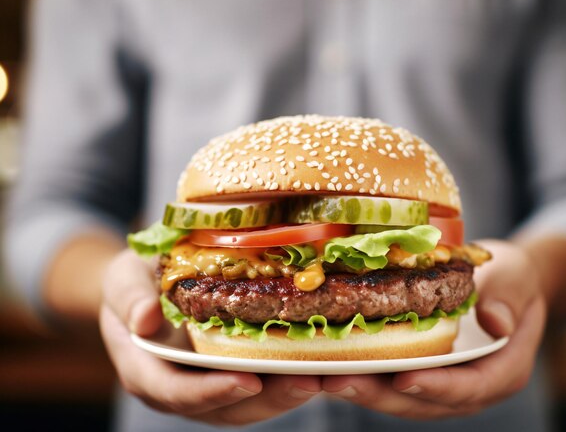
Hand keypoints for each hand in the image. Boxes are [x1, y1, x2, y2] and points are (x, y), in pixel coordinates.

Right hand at [100, 249, 320, 425]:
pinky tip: (317, 363)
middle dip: (267, 399)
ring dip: (286, 394)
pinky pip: (260, 385)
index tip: (247, 380)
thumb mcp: (121, 278)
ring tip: (323, 375)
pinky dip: (287, 379)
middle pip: (222, 408)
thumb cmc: (134, 280)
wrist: (147, 285)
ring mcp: (206, 384)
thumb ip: (127, 297)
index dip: (211, 392)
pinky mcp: (230, 373)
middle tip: (308, 381)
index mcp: (145, 370)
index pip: (175, 391)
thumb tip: (144, 319)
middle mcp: (178, 387)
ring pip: (248, 404)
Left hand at [322, 240, 546, 418]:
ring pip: (400, 398)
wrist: (500, 282)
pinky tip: (328, 364)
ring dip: (362, 389)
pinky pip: (390, 380)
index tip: (403, 378)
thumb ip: (508, 300)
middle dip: (380, 394)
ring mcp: (442, 383)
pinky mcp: (420, 371)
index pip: (470, 387)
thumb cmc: (512, 278)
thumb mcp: (517, 278)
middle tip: (338, 380)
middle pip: (424, 401)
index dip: (436, 387)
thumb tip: (496, 323)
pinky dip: (362, 374)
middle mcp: (470, 386)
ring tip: (321, 376)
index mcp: (502, 370)